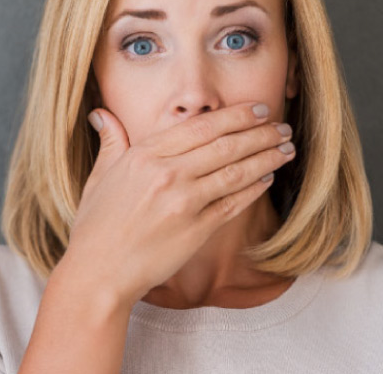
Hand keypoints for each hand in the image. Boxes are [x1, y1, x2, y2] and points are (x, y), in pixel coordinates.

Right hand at [63, 102, 295, 308]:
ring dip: (266, 158)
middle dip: (260, 133)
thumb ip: (111, 141)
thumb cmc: (96, 225)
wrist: (98, 273)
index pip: (201, 126)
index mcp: (145, 155)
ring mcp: (184, 203)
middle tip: (282, 126)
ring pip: (235, 172)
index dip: (235, 116)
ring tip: (286, 149)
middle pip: (225, 145)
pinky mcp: (196, 230)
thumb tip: (101, 114)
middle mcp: (167, 174)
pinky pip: (233, 204)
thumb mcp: (99, 176)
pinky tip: (267, 179)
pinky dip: (253, 189)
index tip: (257, 109)